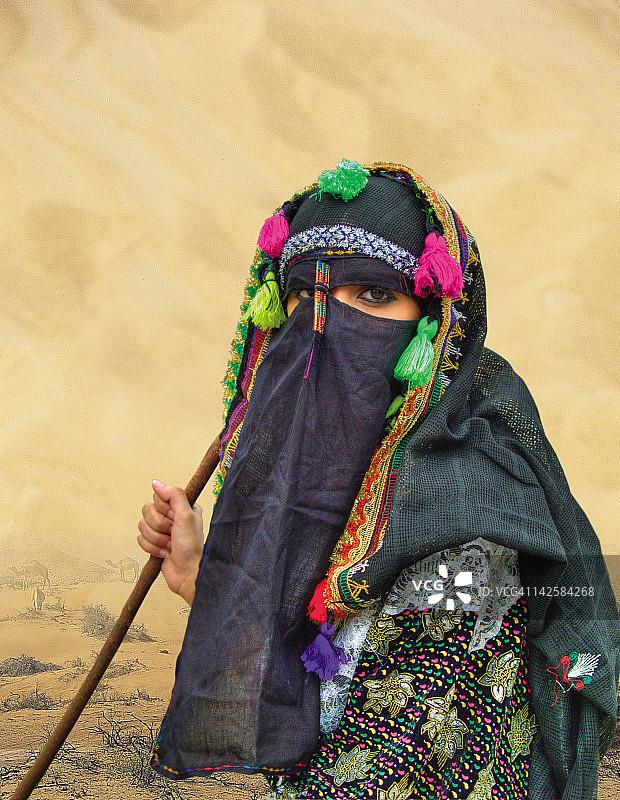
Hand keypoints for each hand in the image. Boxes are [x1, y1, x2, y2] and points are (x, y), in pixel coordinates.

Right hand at [137, 480, 203, 604]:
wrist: (188, 573)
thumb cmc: (192, 547)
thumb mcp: (187, 515)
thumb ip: (173, 495)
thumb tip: (156, 483)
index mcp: (182, 507)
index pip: (159, 497)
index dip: (163, 509)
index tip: (174, 518)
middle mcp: (172, 517)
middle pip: (147, 510)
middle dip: (159, 525)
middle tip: (172, 533)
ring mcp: (163, 531)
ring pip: (142, 525)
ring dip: (156, 539)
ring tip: (170, 545)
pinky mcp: (154, 544)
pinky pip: (140, 539)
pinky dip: (152, 548)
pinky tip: (165, 552)